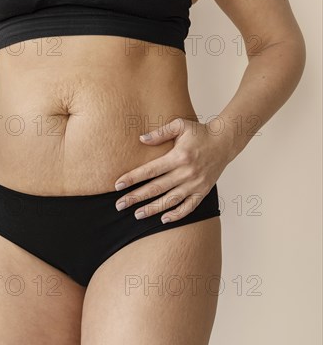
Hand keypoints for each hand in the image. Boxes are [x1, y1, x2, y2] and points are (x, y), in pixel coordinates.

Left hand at [113, 117, 232, 223]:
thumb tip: (141, 139)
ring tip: (137, 215)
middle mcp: (186, 172)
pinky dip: (177, 215)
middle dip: (136, 197)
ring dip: (153, 209)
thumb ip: (160, 133)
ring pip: (170, 200)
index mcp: (178, 156)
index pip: (150, 170)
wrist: (225, 141)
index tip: (117, 185)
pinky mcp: (203, 191)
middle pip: (156, 188)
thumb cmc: (199, 132)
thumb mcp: (180, 125)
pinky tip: (163, 219)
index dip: (133, 178)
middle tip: (119, 205)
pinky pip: (189, 207)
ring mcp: (195, 184)